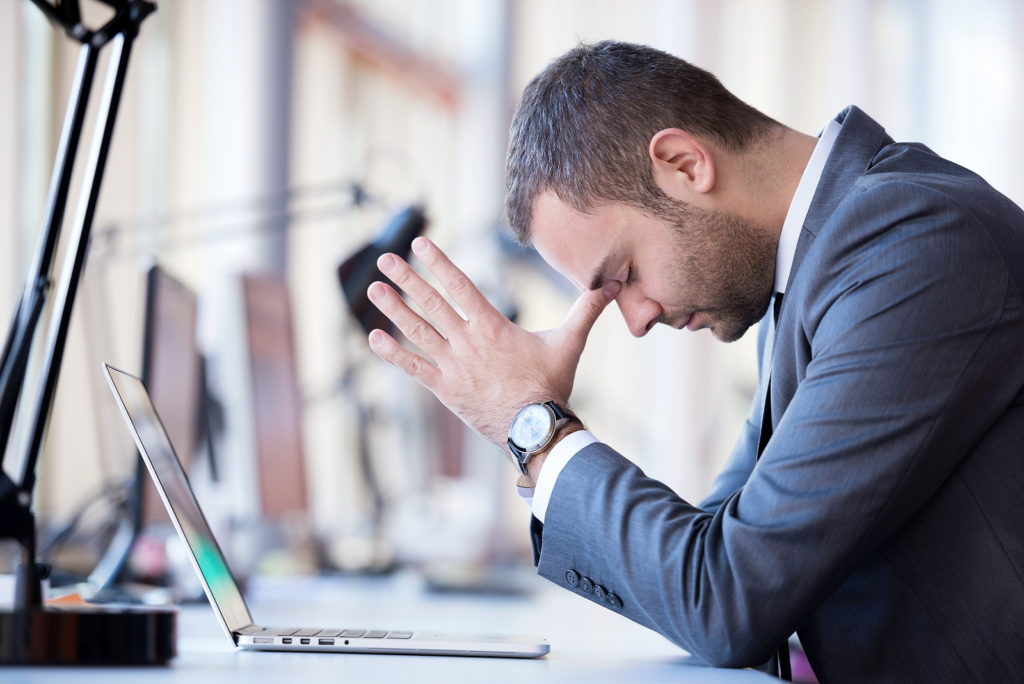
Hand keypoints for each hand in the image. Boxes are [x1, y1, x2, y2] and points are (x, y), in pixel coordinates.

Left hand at [366, 236, 619, 444]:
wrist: (535, 428)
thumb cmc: (551, 386)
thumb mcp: (569, 342)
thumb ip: (586, 310)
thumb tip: (612, 284)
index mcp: (491, 326)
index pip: (460, 285)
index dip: (438, 262)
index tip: (419, 244)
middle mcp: (466, 341)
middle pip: (431, 303)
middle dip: (406, 278)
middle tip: (385, 258)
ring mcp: (452, 365)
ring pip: (417, 331)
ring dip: (393, 308)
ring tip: (374, 288)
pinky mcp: (444, 389)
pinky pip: (412, 367)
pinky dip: (393, 352)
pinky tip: (373, 338)